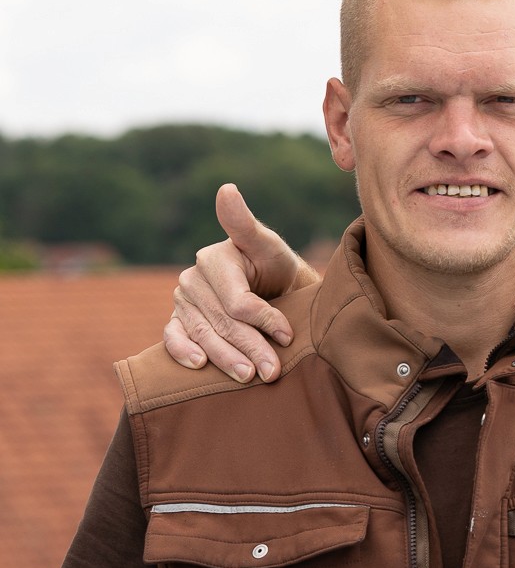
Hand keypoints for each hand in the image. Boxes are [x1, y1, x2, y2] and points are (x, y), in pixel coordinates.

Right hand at [163, 184, 312, 382]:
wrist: (270, 286)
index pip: (237, 299)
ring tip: (248, 378)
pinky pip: (173, 338)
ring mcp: (183, 301)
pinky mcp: (178, 319)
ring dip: (225, 359)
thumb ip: (245, 223)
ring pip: (203, 334)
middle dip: (250, 348)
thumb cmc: (273, 265)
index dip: (264, 319)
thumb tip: (226, 189)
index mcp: (213, 258)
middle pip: (223, 321)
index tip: (288, 335)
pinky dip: (183, 352)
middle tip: (271, 372)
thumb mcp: (268, 244)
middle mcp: (192, 279)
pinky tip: (199, 366)